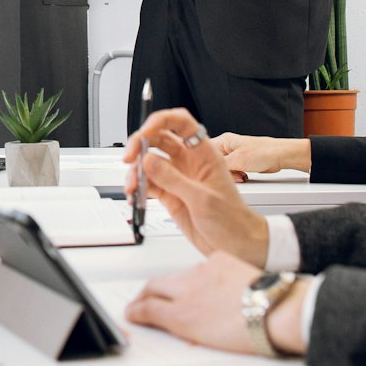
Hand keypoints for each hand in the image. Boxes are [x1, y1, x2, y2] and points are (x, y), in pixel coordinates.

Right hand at [123, 109, 269, 263]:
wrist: (236, 244)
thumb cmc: (232, 219)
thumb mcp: (203, 198)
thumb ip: (174, 180)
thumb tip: (149, 161)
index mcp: (203, 153)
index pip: (181, 123)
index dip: (160, 121)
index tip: (144, 132)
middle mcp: (189, 161)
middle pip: (158, 139)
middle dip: (140, 144)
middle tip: (129, 158)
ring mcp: (178, 177)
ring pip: (149, 162)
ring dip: (136, 171)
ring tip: (132, 186)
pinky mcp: (170, 194)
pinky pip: (148, 184)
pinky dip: (137, 188)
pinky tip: (135, 195)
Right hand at [125, 253, 263, 354]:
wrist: (276, 313)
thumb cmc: (249, 335)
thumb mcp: (208, 347)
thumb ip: (184, 334)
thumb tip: (171, 330)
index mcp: (181, 316)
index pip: (145, 309)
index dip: (134, 312)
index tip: (131, 313)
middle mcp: (187, 290)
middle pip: (152, 287)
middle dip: (143, 295)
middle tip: (140, 301)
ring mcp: (201, 272)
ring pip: (177, 275)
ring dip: (172, 285)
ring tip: (177, 295)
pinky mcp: (218, 259)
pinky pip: (200, 266)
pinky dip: (198, 275)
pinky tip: (207, 284)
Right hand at [213, 132, 309, 176]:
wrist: (280, 156)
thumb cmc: (264, 152)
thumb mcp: (237, 160)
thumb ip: (219, 165)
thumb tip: (205, 169)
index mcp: (224, 140)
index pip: (204, 151)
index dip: (205, 162)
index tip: (207, 172)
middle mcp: (227, 147)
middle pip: (214, 162)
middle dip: (222, 171)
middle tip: (232, 174)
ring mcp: (234, 155)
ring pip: (223, 169)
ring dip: (230, 175)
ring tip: (241, 175)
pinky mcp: (240, 163)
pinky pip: (232, 172)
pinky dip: (236, 176)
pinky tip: (243, 176)